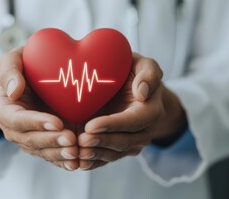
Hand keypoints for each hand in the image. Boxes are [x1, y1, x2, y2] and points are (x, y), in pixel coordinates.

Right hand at [0, 47, 78, 170]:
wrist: (30, 76)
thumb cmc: (21, 65)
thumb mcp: (12, 60)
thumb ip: (9, 71)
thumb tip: (14, 92)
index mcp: (3, 109)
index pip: (17, 120)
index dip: (36, 123)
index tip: (57, 122)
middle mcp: (13, 128)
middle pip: (30, 140)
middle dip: (51, 141)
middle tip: (72, 141)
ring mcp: (27, 137)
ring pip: (41, 151)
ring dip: (58, 154)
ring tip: (76, 153)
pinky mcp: (41, 141)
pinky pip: (50, 155)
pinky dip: (62, 161)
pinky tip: (76, 163)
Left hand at [78, 54, 186, 169]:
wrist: (129, 86)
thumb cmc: (134, 72)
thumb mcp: (145, 65)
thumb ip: (149, 74)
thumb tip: (142, 93)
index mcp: (151, 110)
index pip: (133, 121)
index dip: (113, 125)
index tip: (91, 125)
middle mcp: (144, 130)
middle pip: (124, 142)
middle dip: (102, 142)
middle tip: (81, 140)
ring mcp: (132, 141)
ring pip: (115, 153)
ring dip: (96, 155)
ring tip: (77, 153)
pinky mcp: (118, 147)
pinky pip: (108, 158)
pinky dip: (94, 162)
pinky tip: (79, 163)